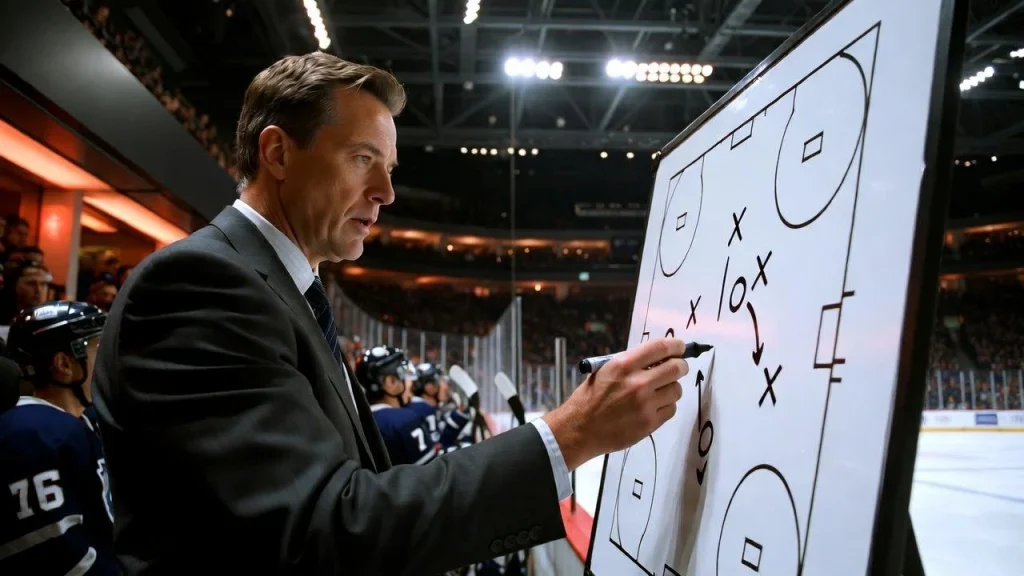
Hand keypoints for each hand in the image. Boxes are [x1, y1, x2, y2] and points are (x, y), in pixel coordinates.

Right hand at [543, 338, 687, 470]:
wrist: (580, 429)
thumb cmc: (589, 398)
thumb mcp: (605, 371)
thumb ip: (630, 364)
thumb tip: (657, 358)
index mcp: (623, 365)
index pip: (660, 348)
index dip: (675, 345)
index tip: (680, 347)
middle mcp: (637, 383)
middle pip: (676, 368)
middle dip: (680, 366)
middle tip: (678, 368)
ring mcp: (645, 404)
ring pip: (676, 390)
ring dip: (671, 387)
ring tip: (660, 390)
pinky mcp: (650, 423)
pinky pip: (671, 409)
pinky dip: (666, 406)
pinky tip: (654, 406)